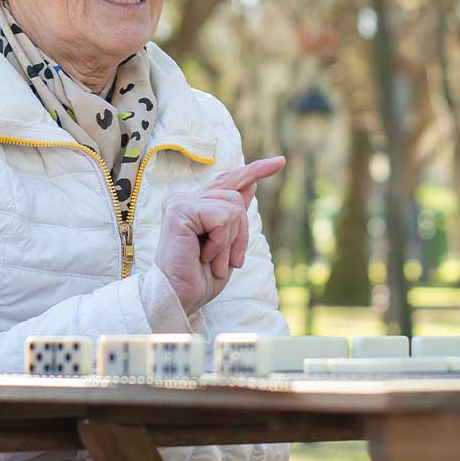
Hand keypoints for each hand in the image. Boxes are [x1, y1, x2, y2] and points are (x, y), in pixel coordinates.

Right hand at [154, 156, 284, 312]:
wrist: (181, 298)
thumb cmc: (201, 277)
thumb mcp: (228, 244)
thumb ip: (234, 214)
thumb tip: (250, 183)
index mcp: (195, 205)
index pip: (228, 181)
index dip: (255, 170)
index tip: (280, 162)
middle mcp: (184, 198)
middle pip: (235, 198)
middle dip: (240, 234)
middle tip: (227, 261)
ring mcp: (180, 202)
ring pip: (231, 207)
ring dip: (230, 242)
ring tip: (212, 261)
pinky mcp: (179, 210)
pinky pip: (221, 218)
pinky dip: (221, 242)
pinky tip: (204, 256)